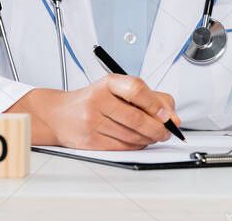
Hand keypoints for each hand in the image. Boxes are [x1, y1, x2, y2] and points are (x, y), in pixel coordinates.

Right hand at [8, 75, 180, 149]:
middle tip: (166, 131)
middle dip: (158, 129)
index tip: (168, 115)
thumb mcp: (118, 89)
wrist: (59, 114)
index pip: (136, 89)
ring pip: (132, 136)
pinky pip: (122, 148)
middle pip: (137, 119)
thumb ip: (150, 97)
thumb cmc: (94, 100)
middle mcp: (98, 100)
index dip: (156, 104)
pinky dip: (136, 146)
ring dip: (148, 139)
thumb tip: (172, 116)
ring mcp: (92, 121)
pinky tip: (137, 141)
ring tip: (152, 136)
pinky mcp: (90, 141)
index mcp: (108, 83)